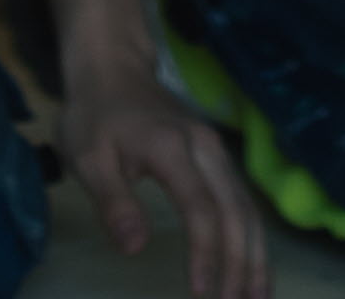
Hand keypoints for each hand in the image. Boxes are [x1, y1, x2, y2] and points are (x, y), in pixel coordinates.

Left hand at [55, 53, 271, 298]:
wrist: (114, 69)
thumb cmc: (95, 117)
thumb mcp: (88, 158)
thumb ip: (112, 202)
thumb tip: (135, 248)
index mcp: (173, 148)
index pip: (200, 207)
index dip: (205, 252)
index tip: (202, 292)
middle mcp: (206, 148)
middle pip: (235, 210)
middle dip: (240, 263)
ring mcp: (216, 151)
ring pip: (247, 207)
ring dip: (255, 254)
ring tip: (257, 298)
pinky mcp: (218, 157)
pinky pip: (243, 200)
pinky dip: (252, 237)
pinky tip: (253, 265)